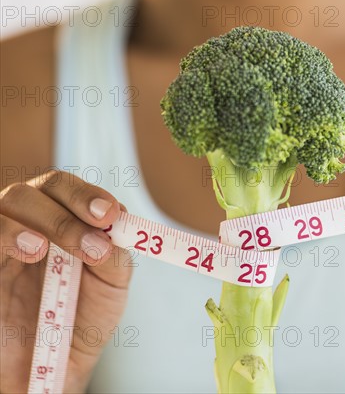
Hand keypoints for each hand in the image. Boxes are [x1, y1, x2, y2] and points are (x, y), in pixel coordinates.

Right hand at [0, 171, 132, 392]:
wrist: (49, 370)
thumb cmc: (79, 321)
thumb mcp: (110, 286)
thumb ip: (116, 254)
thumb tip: (119, 222)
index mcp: (59, 221)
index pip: (65, 189)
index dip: (86, 194)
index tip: (109, 213)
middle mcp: (26, 225)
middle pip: (36, 190)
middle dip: (70, 208)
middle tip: (96, 237)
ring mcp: (2, 246)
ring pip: (9, 203)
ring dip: (42, 221)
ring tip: (55, 249)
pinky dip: (7, 234)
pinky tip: (32, 250)